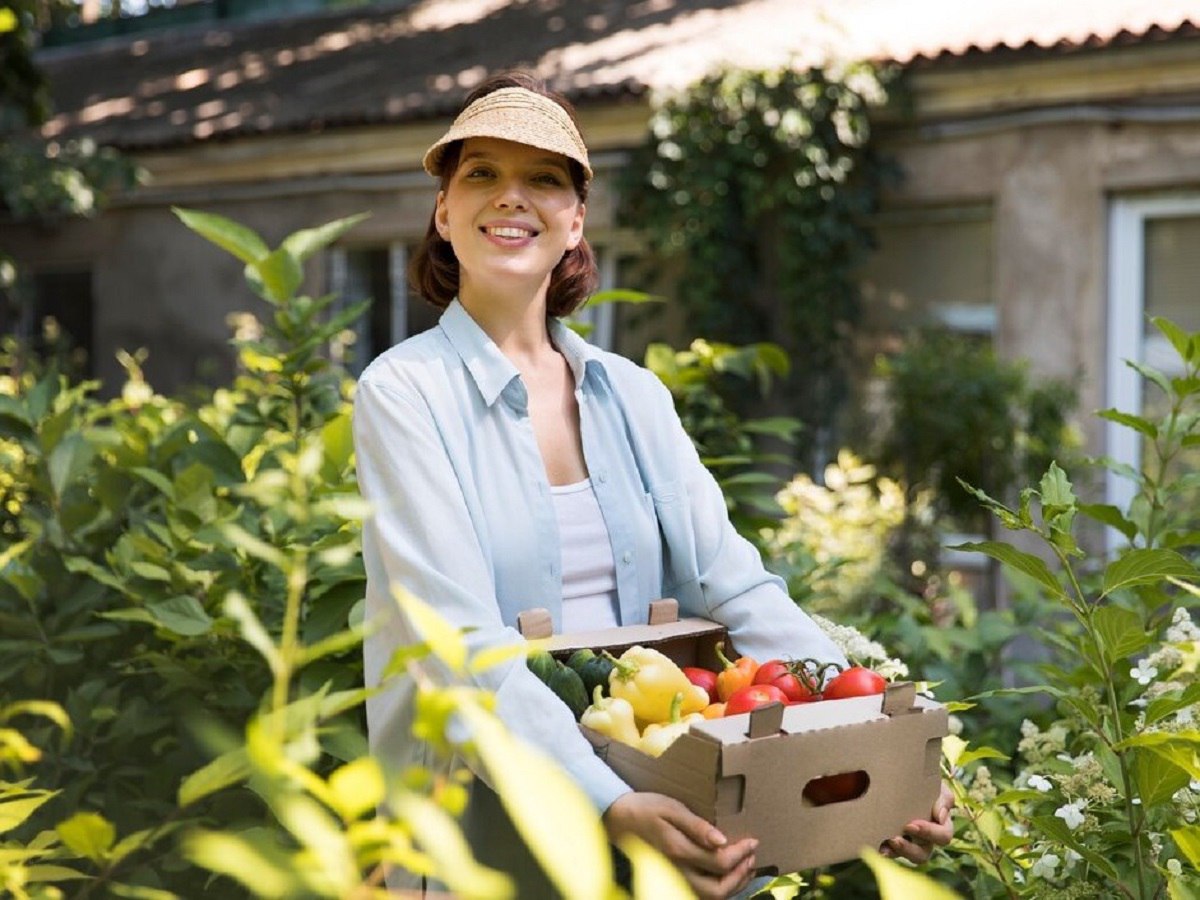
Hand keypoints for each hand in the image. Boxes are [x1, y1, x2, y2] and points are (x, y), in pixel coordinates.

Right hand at [603, 791, 757, 899]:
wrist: (618, 819)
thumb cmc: (645, 809)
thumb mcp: (671, 808)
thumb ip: (697, 826)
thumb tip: (722, 841)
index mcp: (678, 851)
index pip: (720, 863)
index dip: (741, 854)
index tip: (753, 841)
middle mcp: (677, 871)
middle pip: (718, 890)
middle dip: (740, 876)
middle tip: (752, 857)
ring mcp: (674, 878)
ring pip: (710, 896)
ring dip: (733, 885)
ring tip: (746, 867)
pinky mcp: (672, 879)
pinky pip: (700, 893)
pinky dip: (719, 888)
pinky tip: (727, 874)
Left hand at [880, 781, 953, 862]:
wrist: (901, 777)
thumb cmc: (923, 782)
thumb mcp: (936, 786)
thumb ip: (943, 798)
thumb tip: (941, 816)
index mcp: (940, 826)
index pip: (943, 836)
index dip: (930, 833)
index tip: (912, 825)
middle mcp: (926, 839)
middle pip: (923, 854)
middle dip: (909, 848)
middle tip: (895, 838)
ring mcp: (909, 843)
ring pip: (907, 857)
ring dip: (897, 852)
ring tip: (885, 843)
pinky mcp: (893, 843)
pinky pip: (890, 853)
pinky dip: (884, 851)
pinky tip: (876, 846)